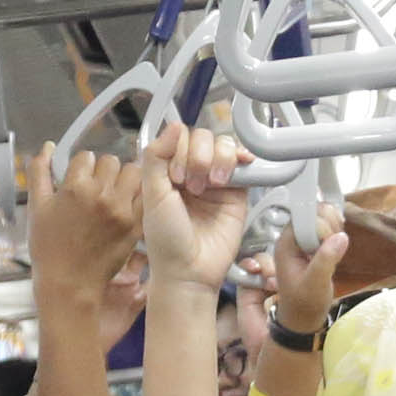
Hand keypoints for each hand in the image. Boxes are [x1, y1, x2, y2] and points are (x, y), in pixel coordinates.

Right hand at [31, 150, 149, 317]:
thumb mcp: (37, 206)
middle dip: (102, 170)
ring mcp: (122, 211)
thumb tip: (49, 147)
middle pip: (112, 161)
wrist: (69, 283)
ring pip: (134, 174)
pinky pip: (144, 198)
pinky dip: (137, 197)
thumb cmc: (49, 248)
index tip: (78, 179)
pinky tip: (125, 207)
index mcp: (76, 188)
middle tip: (96, 186)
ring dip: (124, 179)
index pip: (86, 157)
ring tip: (113, 193)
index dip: (80, 167)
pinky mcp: (135, 226)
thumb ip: (40, 171)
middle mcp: (102, 196)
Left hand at [134, 120, 249, 296]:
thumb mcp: (152, 194)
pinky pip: (243, 164)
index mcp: (167, 170)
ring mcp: (215, 180)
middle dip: (198, 156)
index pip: (179, 136)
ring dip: (218, 159)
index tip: (176, 178)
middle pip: (202, 137)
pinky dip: (242, 158)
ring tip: (212, 185)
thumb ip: (157, 157)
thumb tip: (174, 125)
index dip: (180, 150)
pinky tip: (237, 168)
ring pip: (223, 145)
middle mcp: (191, 171)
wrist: (190, 270)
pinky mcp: (237, 192)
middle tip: (192, 185)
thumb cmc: (167, 239)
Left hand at [265, 202, 347, 335]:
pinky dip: (335, 234)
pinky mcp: (311, 244)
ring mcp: (301, 240)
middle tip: (334, 246)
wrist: (304, 317)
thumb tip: (341, 237)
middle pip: (313, 213)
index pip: (304, 217)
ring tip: (335, 248)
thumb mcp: (316, 283)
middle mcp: (291, 238)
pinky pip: (326, 228)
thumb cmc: (306, 303)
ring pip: (322, 218)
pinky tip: (336, 248)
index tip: (330, 243)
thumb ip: (326, 260)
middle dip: (329, 225)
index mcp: (286, 244)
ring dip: (334, 229)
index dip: (321, 225)